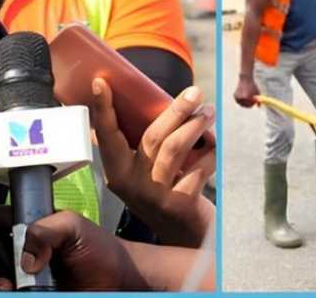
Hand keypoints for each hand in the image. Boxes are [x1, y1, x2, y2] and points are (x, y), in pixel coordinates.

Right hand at [20, 211, 146, 289]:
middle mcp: (21, 255)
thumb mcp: (73, 225)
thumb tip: (26, 257)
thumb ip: (45, 230)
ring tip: (5, 285)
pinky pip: (14, 294)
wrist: (118, 280)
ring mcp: (24, 280)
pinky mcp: (33, 293)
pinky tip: (16, 291)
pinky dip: (10, 293)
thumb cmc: (100, 248)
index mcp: (27, 230)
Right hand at [89, 78, 215, 246]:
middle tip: (195, 93)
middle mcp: (131, 184)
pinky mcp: (179, 203)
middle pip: (151, 137)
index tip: (100, 82)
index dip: (102, 109)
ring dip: (195, 125)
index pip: (106, 135)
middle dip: (176, 111)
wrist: (182, 234)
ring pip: (175, 149)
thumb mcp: (142, 172)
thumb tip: (139, 99)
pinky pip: (198, 168)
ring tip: (209, 112)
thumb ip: (137, 145)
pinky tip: (215, 143)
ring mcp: (155, 195)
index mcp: (116, 171)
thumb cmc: (163, 190)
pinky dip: (210, 152)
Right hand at [233, 76, 259, 107]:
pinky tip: (243, 92)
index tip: (254, 103)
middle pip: (245, 106)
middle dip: (248, 104)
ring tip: (247, 93)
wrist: (245, 79)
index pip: (250, 105)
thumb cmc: (252, 86)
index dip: (252, 104)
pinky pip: (238, 100)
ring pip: (241, 103)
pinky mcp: (234, 95)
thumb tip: (259, 106)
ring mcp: (237, 97)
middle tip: (251, 102)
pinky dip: (241, 98)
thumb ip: (258, 100)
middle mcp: (241, 98)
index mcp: (247, 97)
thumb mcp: (257, 93)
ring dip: (245, 100)